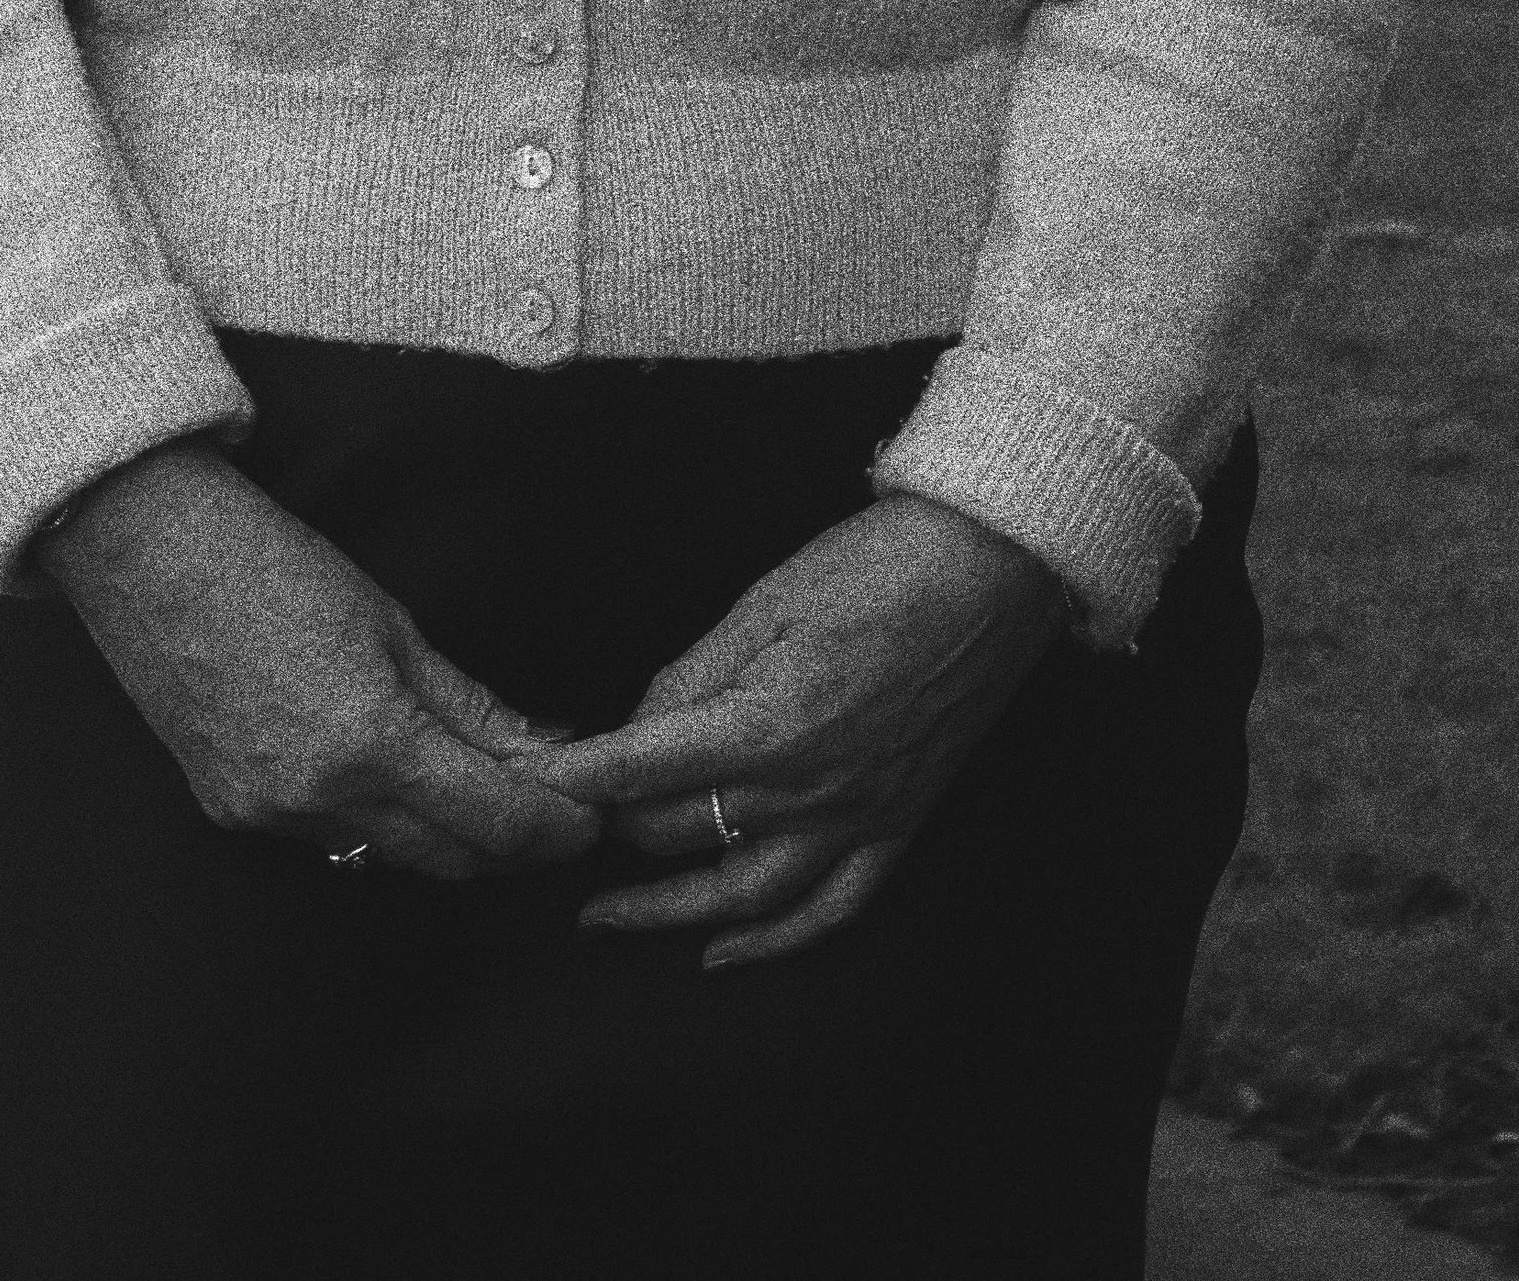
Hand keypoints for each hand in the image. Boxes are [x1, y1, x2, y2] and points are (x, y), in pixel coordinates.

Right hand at [37, 441, 602, 884]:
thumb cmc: (275, 566)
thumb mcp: (392, 625)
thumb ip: (471, 705)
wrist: (150, 555)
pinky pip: (328, 840)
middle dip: (508, 842)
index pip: (493, 822)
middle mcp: (319, 799)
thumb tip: (547, 750)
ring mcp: (268, 815)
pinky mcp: (231, 812)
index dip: (553, 828)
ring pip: (389, 856)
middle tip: (549, 809)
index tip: (589, 816)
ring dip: (443, 835)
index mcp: (370, 742)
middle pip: (449, 859)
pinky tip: (391, 779)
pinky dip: (374, 820)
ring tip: (480, 789)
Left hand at [534, 496, 1066, 969]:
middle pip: (680, 832)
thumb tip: (639, 726)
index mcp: (766, 723)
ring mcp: (856, 817)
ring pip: (745, 897)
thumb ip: (693, 674)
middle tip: (572, 816)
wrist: (988, 573)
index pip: (642, 770)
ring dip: (669, 914)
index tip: (530, 789)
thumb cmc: (879, 568)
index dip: (576, 780)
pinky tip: (727, 950)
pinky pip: (831, 909)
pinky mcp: (895, 826)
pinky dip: (776, 942)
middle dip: (616, 826)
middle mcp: (807, 788)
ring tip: (609, 918)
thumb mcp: (765, 601)